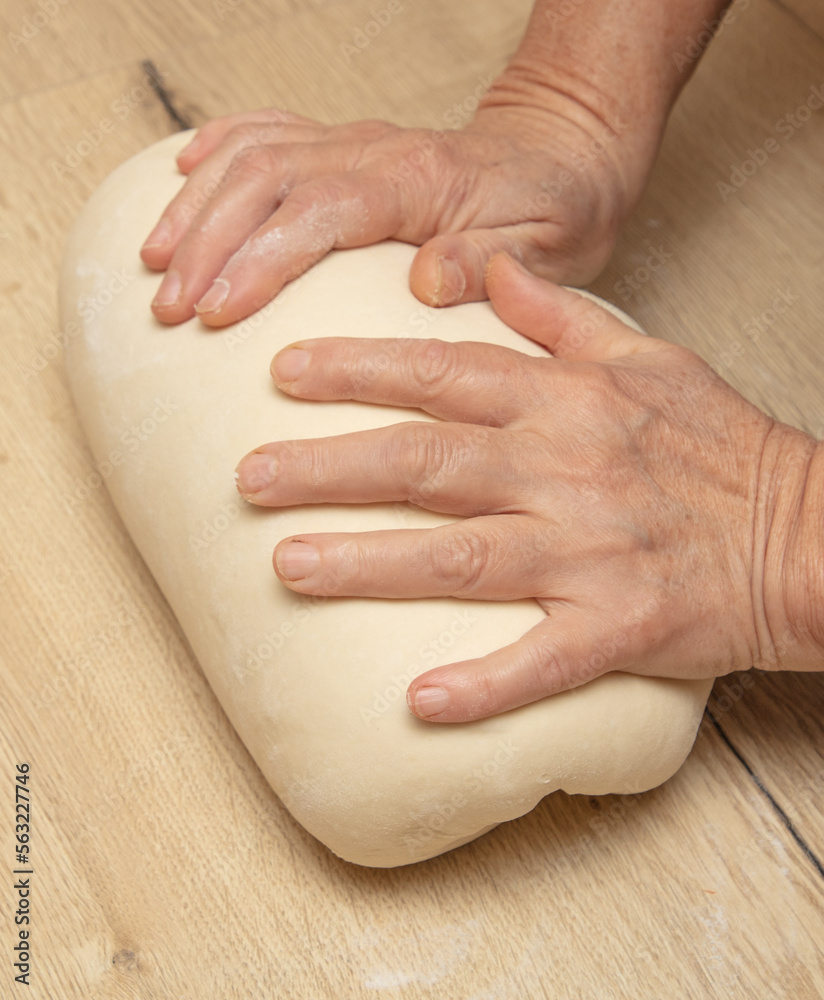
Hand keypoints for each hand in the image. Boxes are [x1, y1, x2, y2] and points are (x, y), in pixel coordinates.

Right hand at [140, 98, 635, 326]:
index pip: (317, 213)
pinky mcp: (344, 143)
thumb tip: (427, 283)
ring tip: (154, 260)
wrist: (566, 155)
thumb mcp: (545, 248)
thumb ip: (488, 263)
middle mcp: (373, 150)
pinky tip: (183, 171)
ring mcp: (353, 140)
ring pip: (252, 154)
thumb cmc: (555, 209)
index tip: (214, 311)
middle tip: (168, 307)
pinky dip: (219, 146)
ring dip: (196, 205)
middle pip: (265, 182)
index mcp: (417, 180)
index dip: (258, 260)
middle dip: (207, 243)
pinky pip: (269, 129)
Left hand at [233, 253, 820, 722]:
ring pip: (460, 556)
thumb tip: (490, 265)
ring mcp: (590, 552)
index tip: (282, 370)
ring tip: (287, 567)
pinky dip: (482, 684)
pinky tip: (417, 703)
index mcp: (568, 401)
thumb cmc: (719, 445)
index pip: (443, 372)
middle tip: (249, 477)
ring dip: (370, 563)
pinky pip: (543, 661)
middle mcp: (566, 469)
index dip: (358, 368)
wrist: (805, 532)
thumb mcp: (648, 355)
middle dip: (330, 466)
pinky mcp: (622, 627)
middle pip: (428, 461)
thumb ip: (561, 313)